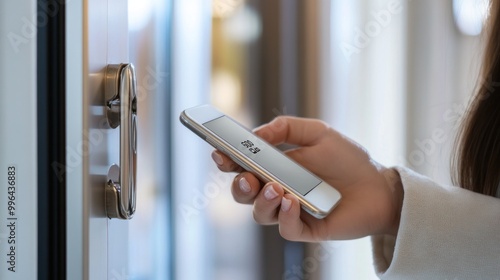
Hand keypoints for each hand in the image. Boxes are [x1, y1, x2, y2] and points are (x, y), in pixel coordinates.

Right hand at [211, 116, 402, 241]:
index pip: (243, 167)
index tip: (220, 153)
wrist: (379, 186)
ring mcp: (291, 211)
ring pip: (260, 214)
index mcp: (276, 167)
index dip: (227, 162)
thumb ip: (287, 127)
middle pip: (244, 194)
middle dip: (239, 186)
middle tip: (248, 177)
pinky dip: (284, 216)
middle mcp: (279, 190)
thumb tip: (258, 133)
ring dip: (262, 201)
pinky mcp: (307, 229)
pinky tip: (293, 202)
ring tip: (278, 188)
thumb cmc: (349, 160)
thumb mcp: (319, 133)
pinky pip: (285, 229)